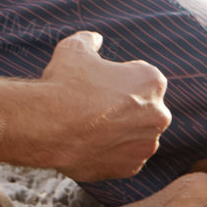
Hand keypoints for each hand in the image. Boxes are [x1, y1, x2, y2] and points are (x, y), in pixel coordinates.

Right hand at [36, 31, 170, 182]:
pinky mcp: (131, 168)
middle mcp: (158, 114)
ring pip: (136, 136)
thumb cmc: (64, 84)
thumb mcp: (74, 48)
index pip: (141, 78)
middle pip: (144, 109)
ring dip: (120, 132)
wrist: (47, 125)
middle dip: (125, 108)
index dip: (118, 80)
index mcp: (152, 81)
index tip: (100, 85)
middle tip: (95, 108)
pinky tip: (90, 144)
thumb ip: (89, 40)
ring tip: (90, 128)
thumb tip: (95, 39)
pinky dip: (112, 153)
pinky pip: (125, 158)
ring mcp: (146, 145)